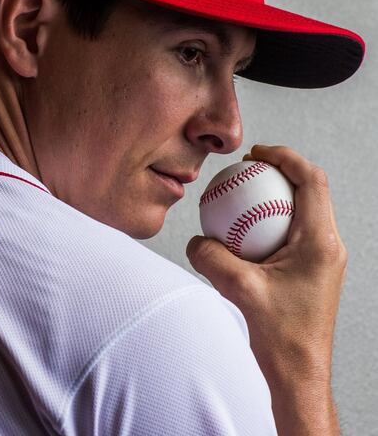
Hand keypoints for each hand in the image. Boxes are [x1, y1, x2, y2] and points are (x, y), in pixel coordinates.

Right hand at [186, 145, 346, 434]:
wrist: (298, 372)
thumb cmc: (281, 336)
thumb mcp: (240, 290)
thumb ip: (211, 258)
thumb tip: (196, 240)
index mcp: (321, 242)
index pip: (312, 181)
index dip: (285, 157)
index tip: (257, 153)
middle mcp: (328, 246)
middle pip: (310, 191)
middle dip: (278, 172)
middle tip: (245, 169)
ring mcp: (322, 259)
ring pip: (301, 212)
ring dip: (272, 199)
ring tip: (241, 198)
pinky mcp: (311, 272)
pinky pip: (290, 235)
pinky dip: (267, 225)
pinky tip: (241, 236)